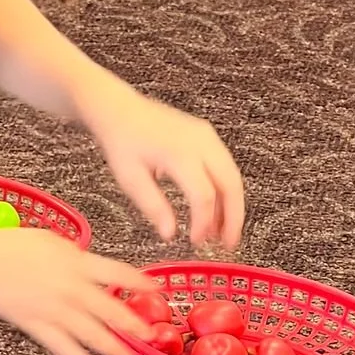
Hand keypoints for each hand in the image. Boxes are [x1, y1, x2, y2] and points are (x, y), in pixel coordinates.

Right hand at [0, 229, 160, 354]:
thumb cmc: (11, 246)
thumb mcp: (52, 241)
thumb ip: (76, 256)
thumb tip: (90, 266)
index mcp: (76, 263)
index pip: (117, 273)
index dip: (140, 283)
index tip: (156, 290)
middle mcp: (70, 288)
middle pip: (110, 310)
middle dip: (133, 326)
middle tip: (149, 336)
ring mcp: (54, 310)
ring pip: (91, 334)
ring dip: (113, 348)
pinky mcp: (37, 326)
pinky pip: (63, 348)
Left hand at [82, 80, 244, 248]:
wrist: (121, 111)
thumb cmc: (123, 143)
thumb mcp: (130, 179)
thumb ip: (153, 207)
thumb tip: (170, 235)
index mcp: (179, 154)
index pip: (203, 195)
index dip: (203, 222)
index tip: (196, 241)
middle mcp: (200, 142)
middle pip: (230, 184)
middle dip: (233, 217)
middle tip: (228, 244)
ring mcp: (207, 136)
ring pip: (232, 175)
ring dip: (231, 205)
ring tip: (223, 233)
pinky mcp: (208, 135)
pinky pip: (225, 166)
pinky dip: (224, 190)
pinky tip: (215, 210)